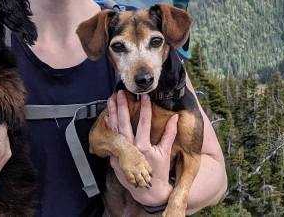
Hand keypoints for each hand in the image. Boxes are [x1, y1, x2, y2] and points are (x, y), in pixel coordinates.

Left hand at [105, 90, 177, 206]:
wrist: (148, 192)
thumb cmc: (159, 172)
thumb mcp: (165, 152)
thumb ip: (169, 134)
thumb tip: (175, 117)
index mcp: (144, 147)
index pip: (144, 122)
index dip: (145, 108)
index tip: (144, 96)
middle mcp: (131, 149)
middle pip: (124, 123)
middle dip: (123, 106)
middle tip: (121, 92)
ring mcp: (121, 153)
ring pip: (115, 129)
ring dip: (113, 113)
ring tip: (111, 99)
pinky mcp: (115, 157)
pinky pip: (111, 139)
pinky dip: (109, 128)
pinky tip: (107, 117)